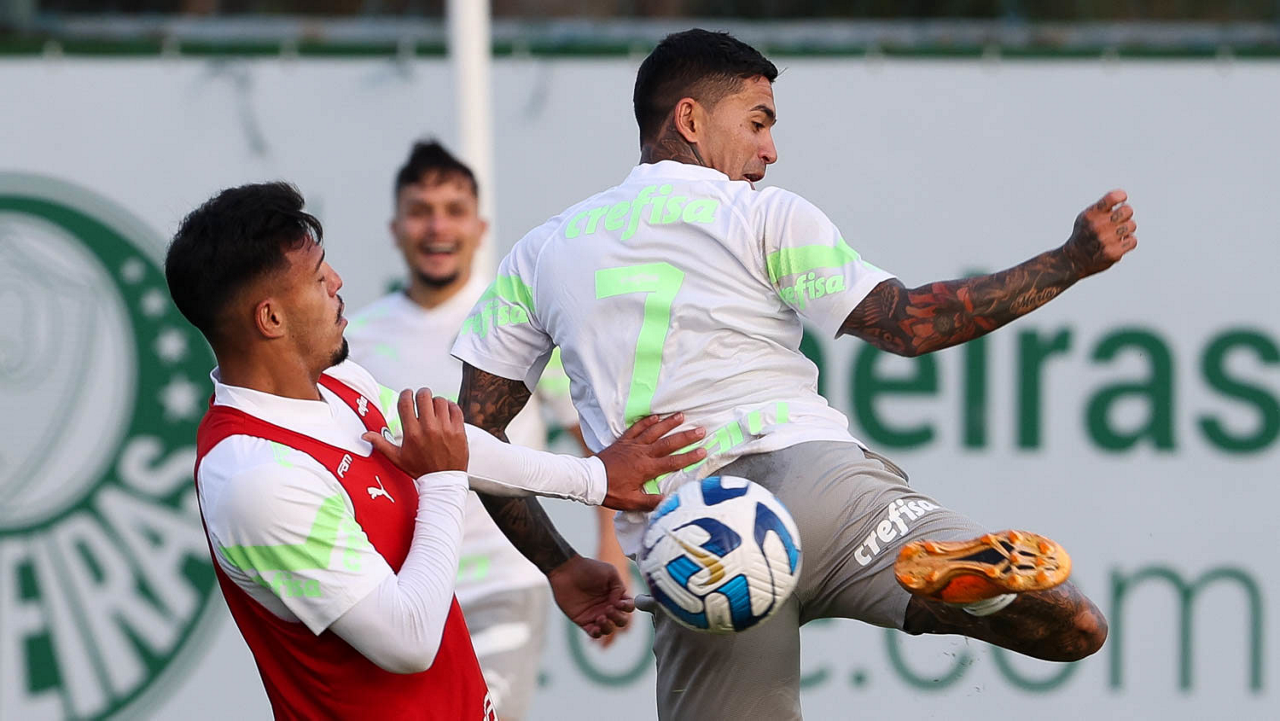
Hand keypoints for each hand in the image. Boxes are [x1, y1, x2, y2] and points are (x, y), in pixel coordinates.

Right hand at [363, 388, 468, 476]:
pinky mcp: (459, 430)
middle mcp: (429, 428)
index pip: (406, 403)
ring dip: (436, 401)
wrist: (443, 481)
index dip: (405, 394)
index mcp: (412, 433)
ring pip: (440, 400)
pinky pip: (455, 408)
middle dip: (421, 394)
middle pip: (424, 396)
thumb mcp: (398, 458)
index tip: (407, 394)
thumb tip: (366, 436)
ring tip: (434, 407)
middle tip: (422, 398)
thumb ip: (381, 444)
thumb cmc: (422, 469)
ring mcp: (445, 428)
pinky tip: (446, 411)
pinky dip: (451, 406)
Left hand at [591, 513, 634, 647]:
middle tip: (608, 608)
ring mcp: (595, 614)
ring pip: (609, 629)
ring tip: (600, 617)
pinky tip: (595, 626)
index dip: (627, 607)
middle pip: (621, 621)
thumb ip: (619, 587)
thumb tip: (618, 602)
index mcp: (615, 595)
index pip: (629, 607)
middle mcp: (607, 606)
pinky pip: (593, 633)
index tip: (619, 603)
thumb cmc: (588, 568)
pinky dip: (597, 633)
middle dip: (618, 618)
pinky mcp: (583, 620)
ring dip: (608, 626)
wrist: (567, 571)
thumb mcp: (610, 572)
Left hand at [596, 413, 706, 511]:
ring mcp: (633, 445)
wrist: (589, 480)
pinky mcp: (624, 441)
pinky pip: (637, 428)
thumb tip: (669, 501)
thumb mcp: (631, 502)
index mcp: (646, 469)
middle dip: (686, 436)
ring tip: (682, 416)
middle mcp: (642, 453)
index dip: (689, 457)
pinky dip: (647, 421)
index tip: (703, 451)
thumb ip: (651, 502)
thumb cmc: (611, 491)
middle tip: (701, 429)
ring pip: (654, 431)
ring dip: (669, 423)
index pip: (673, 462)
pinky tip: (656, 416)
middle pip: (668, 443)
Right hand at [1063, 189, 1137, 277]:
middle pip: (1127, 210)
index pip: (1113, 197)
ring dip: (1127, 229)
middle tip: (1119, 220)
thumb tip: (1122, 197)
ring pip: (1132, 225)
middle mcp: (1097, 226)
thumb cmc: (1084, 234)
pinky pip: (1133, 241)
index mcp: (1090, 215)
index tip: (1121, 199)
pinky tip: (1120, 243)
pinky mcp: (1113, 253)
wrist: (1074, 259)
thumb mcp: (1085, 217)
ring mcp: (1105, 240)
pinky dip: (1128, 242)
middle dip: (1126, 214)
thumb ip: (1101, 207)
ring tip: (1118, 233)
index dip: (1121, 196)